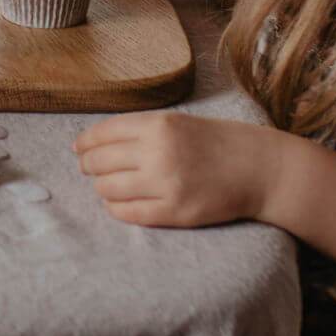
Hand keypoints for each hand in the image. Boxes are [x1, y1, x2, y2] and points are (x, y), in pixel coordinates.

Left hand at [72, 111, 277, 227]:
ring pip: (109, 189)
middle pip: (100, 162)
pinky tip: (117, 204)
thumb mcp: (174, 122)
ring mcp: (167, 184)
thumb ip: (137, 130)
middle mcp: (158, 153)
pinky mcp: (176, 212)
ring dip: (101, 188)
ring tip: (106, 186)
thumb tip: (91, 142)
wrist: (257, 168)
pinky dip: (115, 209)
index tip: (78, 148)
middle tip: (88, 169)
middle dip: (88, 166)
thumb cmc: (212, 141)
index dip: (84, 143)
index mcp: (156, 125)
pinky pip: (129, 213)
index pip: (102, 134)